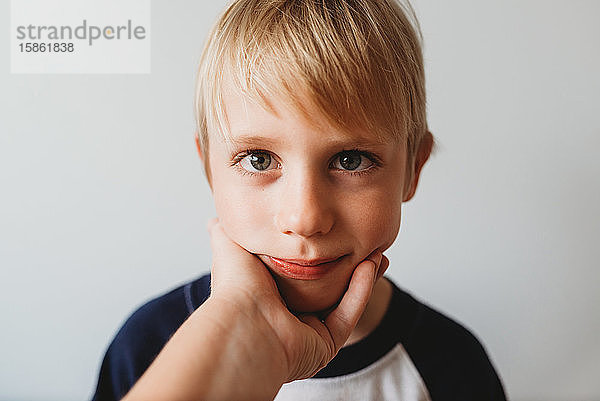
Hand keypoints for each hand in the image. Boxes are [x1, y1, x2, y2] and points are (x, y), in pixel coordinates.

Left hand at [207, 218, 388, 381]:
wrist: (243, 323)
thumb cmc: (235, 288)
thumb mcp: (232, 249)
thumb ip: (227, 233)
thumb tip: (214, 220)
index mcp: (269, 299)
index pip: (302, 275)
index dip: (320, 254)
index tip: (335, 234)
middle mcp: (289, 318)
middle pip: (328, 288)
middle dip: (348, 264)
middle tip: (364, 243)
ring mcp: (308, 333)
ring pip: (343, 301)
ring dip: (361, 276)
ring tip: (376, 251)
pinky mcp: (324, 345)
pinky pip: (348, 314)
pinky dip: (361, 290)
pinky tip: (370, 264)